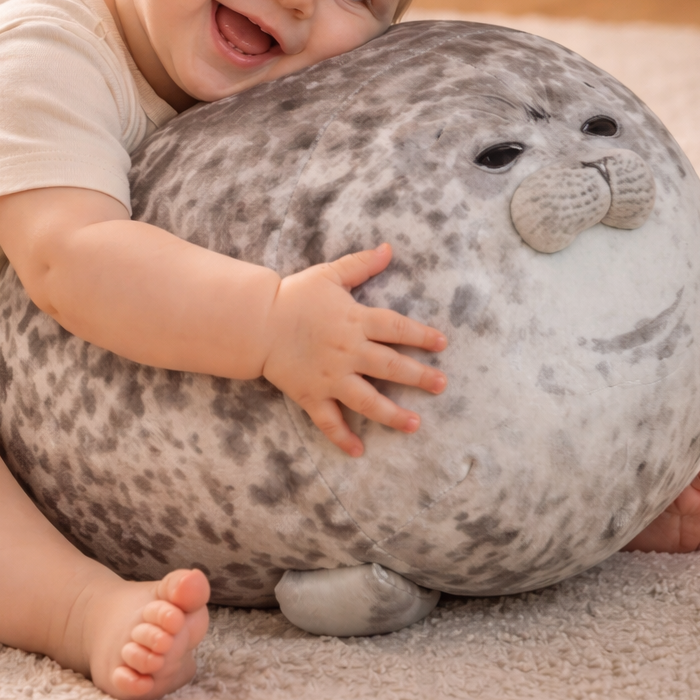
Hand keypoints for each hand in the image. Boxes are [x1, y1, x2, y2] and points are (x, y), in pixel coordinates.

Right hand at [260, 242, 446, 456]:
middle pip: (391, 365)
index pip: (397, 328)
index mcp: (355, 321)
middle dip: (419, 376)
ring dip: (392, 414)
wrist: (256, 321)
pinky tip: (358, 451)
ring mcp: (330, 377)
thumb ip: (361, 265)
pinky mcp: (311, 395)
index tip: (442, 344)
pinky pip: (329, 421)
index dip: (421, 335)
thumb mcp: (329, 275)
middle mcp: (348, 351)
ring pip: (368, 400)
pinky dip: (342, 437)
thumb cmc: (294, 295)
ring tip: (415, 424)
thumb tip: (389, 249)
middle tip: (441, 385)